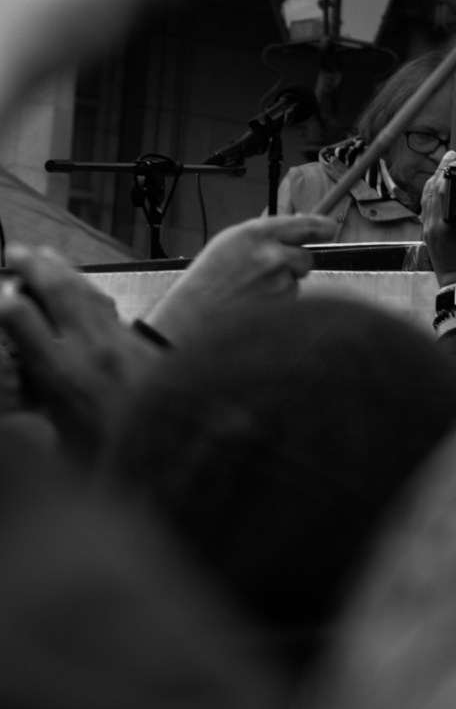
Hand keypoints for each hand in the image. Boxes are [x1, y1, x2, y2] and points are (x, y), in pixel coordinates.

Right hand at [0, 245, 160, 457]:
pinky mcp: (138, 340)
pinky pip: (108, 305)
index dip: (4, 304)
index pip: (23, 321)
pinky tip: (83, 286)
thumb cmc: (119, 458)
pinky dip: (89, 290)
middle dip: (34, 267)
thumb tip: (16, 433)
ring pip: (86, 292)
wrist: (185, 440)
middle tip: (17, 251)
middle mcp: (89, 347)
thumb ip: (36, 435)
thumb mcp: (63, 453)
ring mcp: (117, 338)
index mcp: (61, 375)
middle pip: (57, 292)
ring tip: (45, 255)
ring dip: (63, 270)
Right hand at [146, 212, 336, 347]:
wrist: (190, 321)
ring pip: (295, 283)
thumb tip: (294, 230)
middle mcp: (272, 255)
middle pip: (305, 258)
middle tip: (269, 276)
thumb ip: (262, 236)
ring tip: (250, 295)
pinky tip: (253, 308)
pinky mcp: (281, 308)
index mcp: (257, 234)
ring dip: (282, 287)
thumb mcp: (229, 244)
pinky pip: (288, 304)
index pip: (303, 224)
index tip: (329, 229)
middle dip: (295, 266)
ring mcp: (278, 283)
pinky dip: (277, 306)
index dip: (320, 227)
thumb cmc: (206, 282)